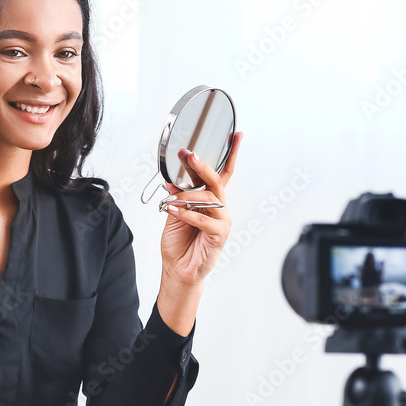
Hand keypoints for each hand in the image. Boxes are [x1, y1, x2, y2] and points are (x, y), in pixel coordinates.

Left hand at [159, 132, 242, 286]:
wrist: (179, 269)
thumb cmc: (179, 243)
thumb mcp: (173, 214)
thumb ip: (176, 198)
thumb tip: (172, 181)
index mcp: (211, 202)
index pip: (222, 174)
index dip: (230, 155)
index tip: (235, 136)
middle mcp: (220, 209)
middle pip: (215, 182)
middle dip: (202, 166)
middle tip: (189, 155)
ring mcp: (222, 222)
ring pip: (208, 199)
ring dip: (187, 196)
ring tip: (170, 198)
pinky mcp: (219, 235)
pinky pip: (203, 219)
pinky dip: (186, 214)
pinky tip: (172, 210)